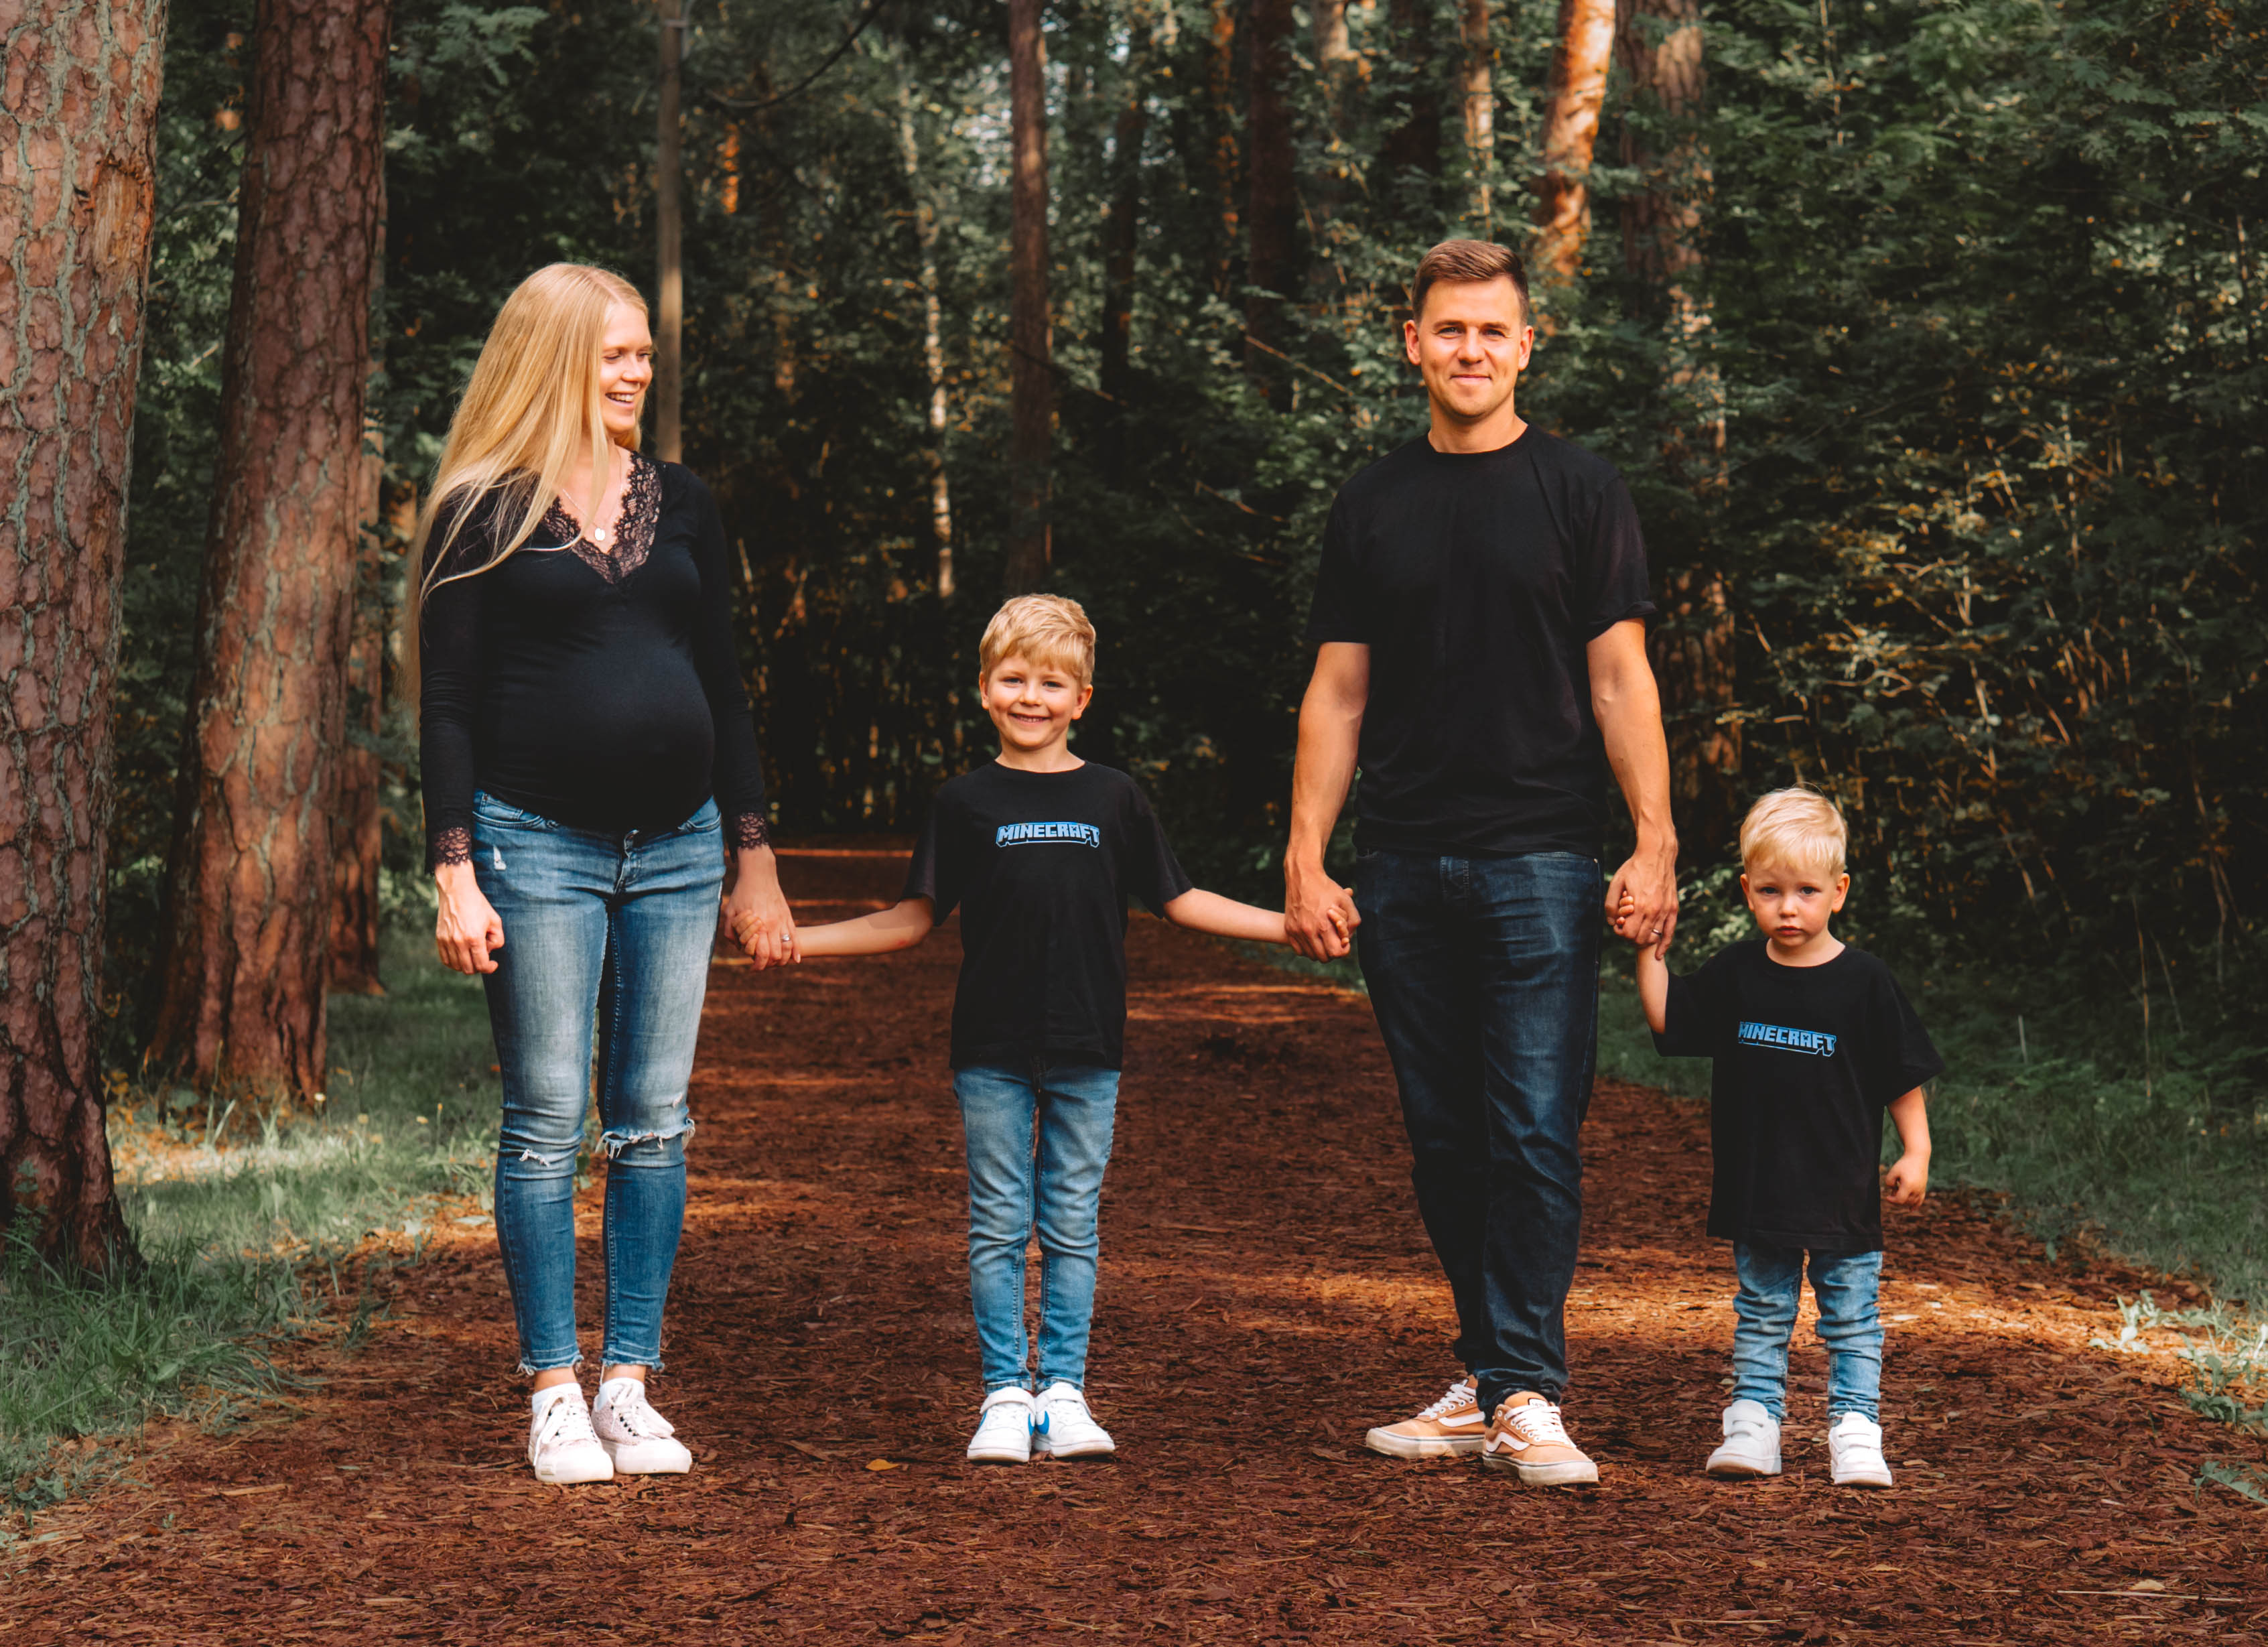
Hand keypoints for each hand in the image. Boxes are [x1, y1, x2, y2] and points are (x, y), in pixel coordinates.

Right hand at [435, 862, 503, 974]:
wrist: (457, 891)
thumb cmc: (478, 905)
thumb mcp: (495, 921)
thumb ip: (498, 940)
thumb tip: (489, 952)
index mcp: (474, 938)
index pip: (481, 965)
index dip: (489, 968)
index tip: (493, 964)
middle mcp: (458, 942)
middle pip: (468, 969)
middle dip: (479, 967)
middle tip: (483, 957)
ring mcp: (447, 941)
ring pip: (456, 966)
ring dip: (466, 965)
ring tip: (472, 954)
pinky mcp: (439, 939)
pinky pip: (445, 960)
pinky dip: (454, 962)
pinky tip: (462, 955)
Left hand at [722, 848, 799, 969]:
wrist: (759, 874)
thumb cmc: (742, 893)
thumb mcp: (730, 912)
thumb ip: (730, 931)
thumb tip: (737, 946)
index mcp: (758, 925)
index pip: (761, 954)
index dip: (758, 965)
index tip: (753, 968)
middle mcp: (773, 925)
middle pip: (776, 955)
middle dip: (769, 965)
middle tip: (762, 966)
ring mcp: (783, 921)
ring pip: (788, 948)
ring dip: (783, 960)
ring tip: (776, 963)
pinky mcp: (788, 916)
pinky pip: (795, 937)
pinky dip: (797, 950)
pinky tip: (796, 959)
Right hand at [1284, 857, 1358, 960]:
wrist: (1303, 876)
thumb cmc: (1327, 888)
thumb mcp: (1346, 901)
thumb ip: (1353, 922)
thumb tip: (1347, 939)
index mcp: (1323, 925)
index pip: (1336, 953)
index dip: (1343, 950)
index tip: (1344, 942)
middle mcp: (1308, 931)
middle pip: (1324, 958)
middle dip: (1333, 951)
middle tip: (1335, 939)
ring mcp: (1296, 931)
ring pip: (1311, 956)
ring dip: (1321, 951)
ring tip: (1325, 938)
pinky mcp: (1289, 929)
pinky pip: (1299, 950)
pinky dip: (1308, 948)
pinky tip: (1314, 938)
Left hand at [1606, 844, 1676, 959]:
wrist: (1656, 855)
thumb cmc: (1634, 868)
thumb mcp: (1616, 882)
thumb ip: (1610, 904)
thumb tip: (1610, 922)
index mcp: (1640, 905)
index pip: (1628, 934)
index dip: (1620, 932)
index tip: (1617, 924)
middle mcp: (1654, 911)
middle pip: (1640, 939)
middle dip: (1630, 937)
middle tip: (1625, 927)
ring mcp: (1665, 911)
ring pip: (1653, 937)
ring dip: (1643, 939)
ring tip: (1636, 930)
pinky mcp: (1673, 908)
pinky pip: (1670, 932)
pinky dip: (1664, 945)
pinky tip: (1658, 953)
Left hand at [1885, 1152, 1929, 1205]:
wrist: (1918, 1157)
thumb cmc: (1904, 1164)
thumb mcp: (1893, 1171)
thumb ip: (1889, 1182)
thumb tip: (1893, 1190)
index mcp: (1909, 1185)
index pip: (1900, 1200)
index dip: (1892, 1200)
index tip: (1887, 1197)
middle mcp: (1917, 1189)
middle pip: (1905, 1201)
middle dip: (1897, 1198)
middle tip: (1894, 1188)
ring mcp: (1921, 1189)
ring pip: (1912, 1202)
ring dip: (1904, 1200)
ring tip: (1899, 1190)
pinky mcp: (1924, 1188)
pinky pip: (1920, 1200)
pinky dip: (1916, 1205)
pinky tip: (1911, 1209)